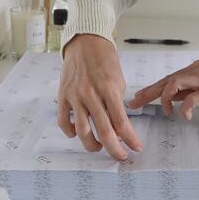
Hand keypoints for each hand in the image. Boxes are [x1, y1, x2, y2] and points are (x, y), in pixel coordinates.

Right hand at [57, 34, 143, 160]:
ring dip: (92, 145)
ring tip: (98, 147)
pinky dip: (70, 132)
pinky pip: (64, 121)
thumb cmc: (104, 61)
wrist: (85, 43)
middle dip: (114, 149)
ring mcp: (75, 96)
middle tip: (121, 156)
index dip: (130, 138)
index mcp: (109, 89)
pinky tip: (77, 134)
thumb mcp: (118, 80)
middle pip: (104, 130)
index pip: (121, 121)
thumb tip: (118, 127)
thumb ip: (117, 103)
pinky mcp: (62, 96)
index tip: (136, 147)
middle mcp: (91, 94)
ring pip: (83, 130)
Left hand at [125, 59, 198, 119]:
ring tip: (166, 112)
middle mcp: (197, 70)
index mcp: (194, 69)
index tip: (137, 99)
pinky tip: (185, 116)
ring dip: (166, 99)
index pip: (167, 78)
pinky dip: (186, 107)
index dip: (151, 89)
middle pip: (167, 80)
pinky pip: (194, 97)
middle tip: (135, 104)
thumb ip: (188, 90)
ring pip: (176, 83)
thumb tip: (170, 97)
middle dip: (149, 93)